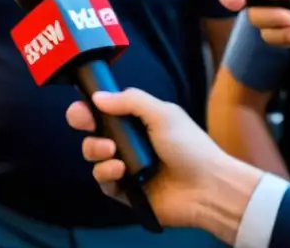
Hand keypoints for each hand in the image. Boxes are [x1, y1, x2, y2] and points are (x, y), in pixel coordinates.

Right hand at [68, 90, 262, 243]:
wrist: (208, 188)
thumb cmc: (188, 146)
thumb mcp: (162, 114)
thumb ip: (129, 101)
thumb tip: (96, 97)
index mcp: (137, 122)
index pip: (103, 111)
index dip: (87, 109)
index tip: (81, 109)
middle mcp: (128, 143)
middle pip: (92, 132)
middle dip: (85, 127)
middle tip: (87, 126)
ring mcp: (125, 167)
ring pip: (93, 156)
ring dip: (95, 150)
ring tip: (112, 152)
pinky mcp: (126, 192)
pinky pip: (103, 181)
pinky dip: (105, 173)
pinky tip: (119, 170)